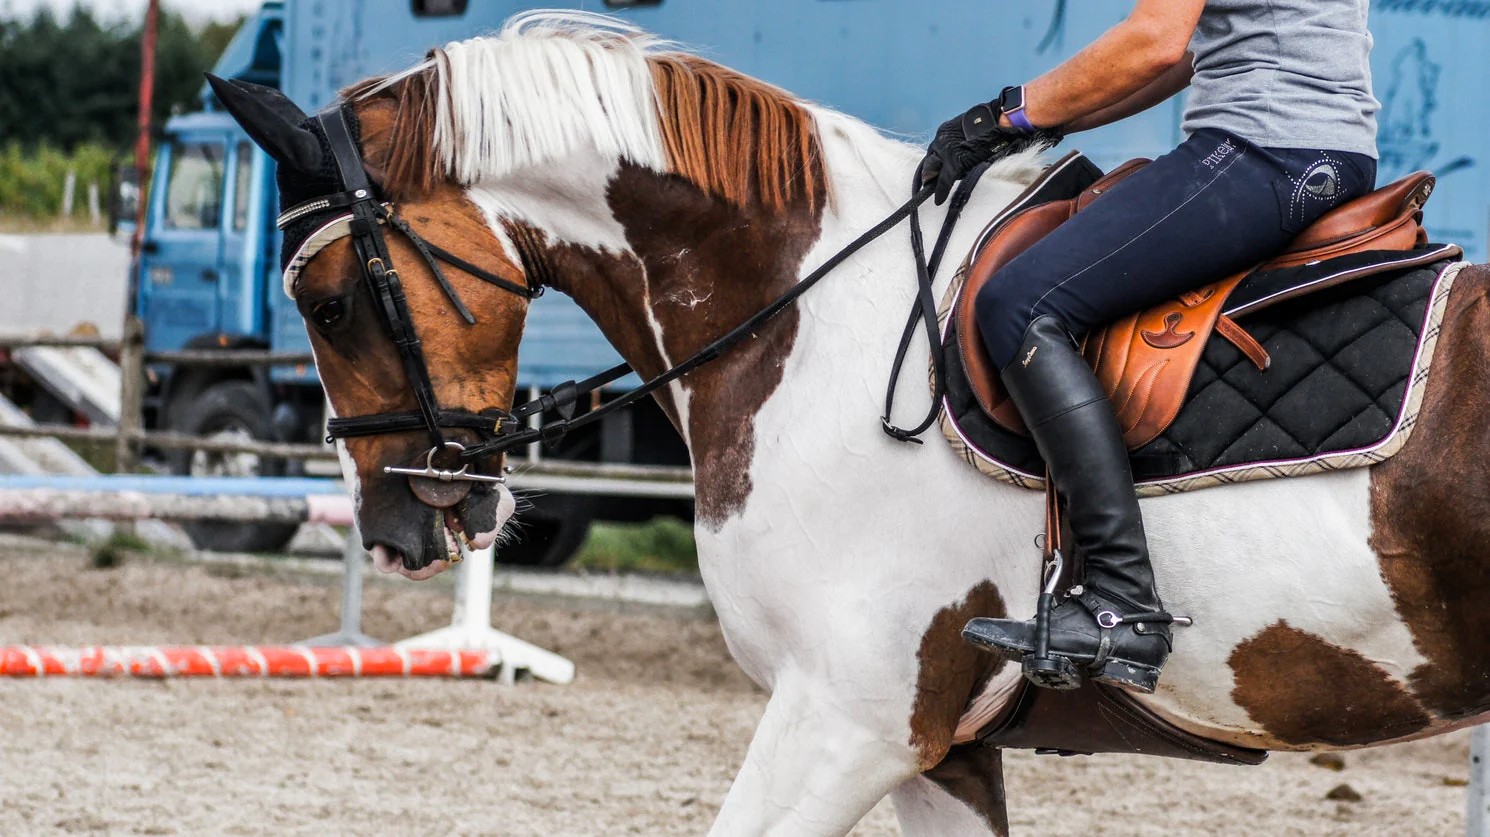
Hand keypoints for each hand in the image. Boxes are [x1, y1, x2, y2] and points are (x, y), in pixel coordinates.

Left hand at [921, 101, 1062, 203]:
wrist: (1003, 121)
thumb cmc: (995, 124)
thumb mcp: (972, 130)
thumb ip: (964, 142)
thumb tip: (966, 153)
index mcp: (946, 131)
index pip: (934, 151)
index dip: (933, 163)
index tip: (930, 173)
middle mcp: (942, 139)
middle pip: (929, 161)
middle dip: (928, 173)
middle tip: (926, 184)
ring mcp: (946, 150)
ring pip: (932, 170)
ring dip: (933, 181)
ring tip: (930, 191)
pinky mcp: (954, 163)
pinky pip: (944, 181)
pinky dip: (941, 192)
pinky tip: (939, 200)